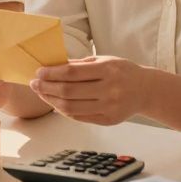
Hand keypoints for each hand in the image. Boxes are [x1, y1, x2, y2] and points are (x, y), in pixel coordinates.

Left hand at [28, 56, 148, 124]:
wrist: (146, 90)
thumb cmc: (122, 72)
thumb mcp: (104, 60)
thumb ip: (79, 64)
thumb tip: (52, 66)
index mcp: (108, 70)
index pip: (72, 73)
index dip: (52, 73)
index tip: (39, 72)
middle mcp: (109, 90)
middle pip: (69, 91)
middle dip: (47, 87)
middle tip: (34, 83)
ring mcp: (109, 107)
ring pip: (72, 107)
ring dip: (51, 101)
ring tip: (42, 93)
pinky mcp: (108, 120)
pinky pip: (80, 117)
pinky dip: (64, 111)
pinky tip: (56, 103)